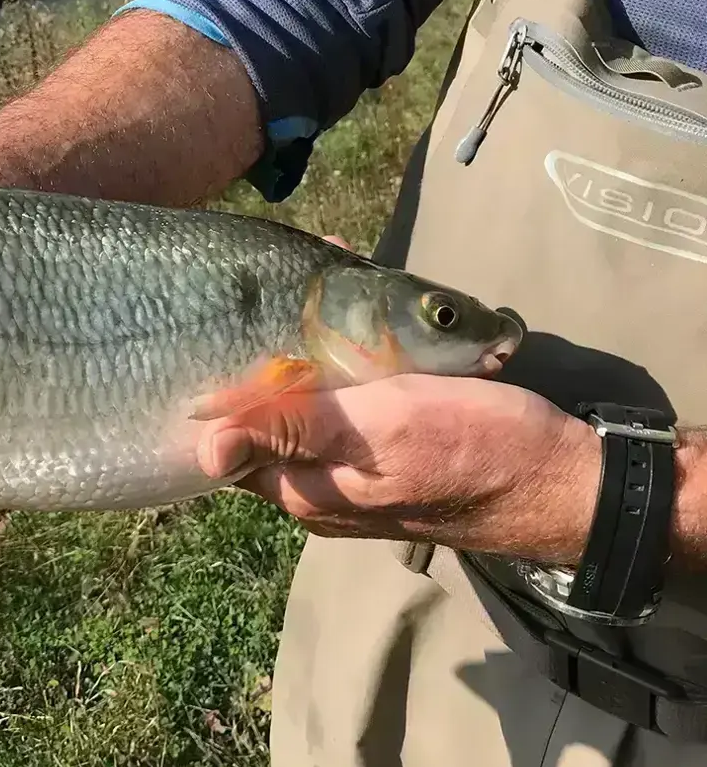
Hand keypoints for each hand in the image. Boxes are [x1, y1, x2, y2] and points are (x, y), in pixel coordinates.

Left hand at [197, 234, 600, 564]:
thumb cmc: (468, 450)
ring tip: (314, 277)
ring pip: (307, 398)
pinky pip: (345, 398)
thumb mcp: (376, 433)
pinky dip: (341, 354)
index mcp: (300, 490)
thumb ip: (294, 435)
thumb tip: (205, 450)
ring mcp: (349, 469)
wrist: (560, 479)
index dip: (223, 378)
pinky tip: (352, 308)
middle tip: (274, 281)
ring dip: (303, 342)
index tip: (222, 319)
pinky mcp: (384, 448)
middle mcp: (314, 487)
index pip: (228, 435)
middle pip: (267, 411)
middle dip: (265, 348)